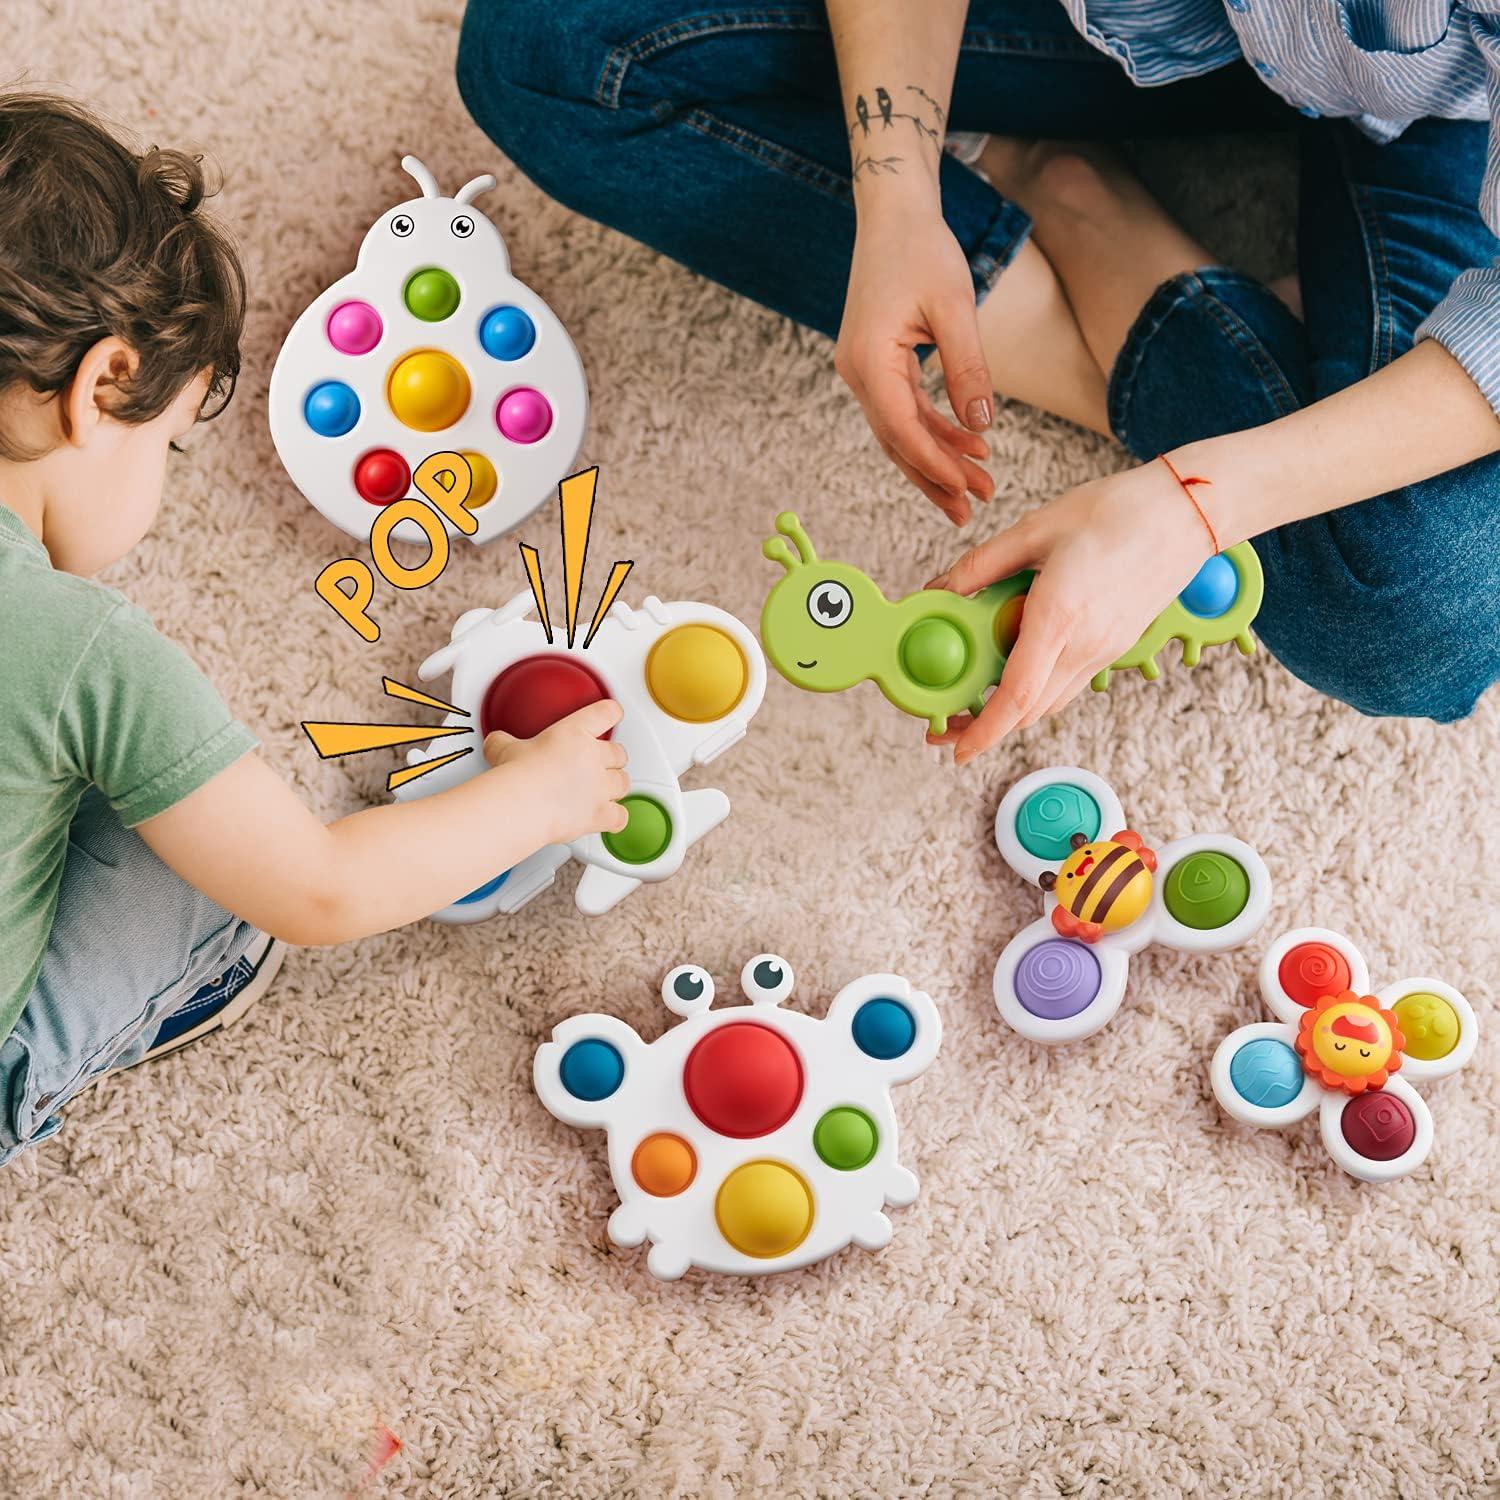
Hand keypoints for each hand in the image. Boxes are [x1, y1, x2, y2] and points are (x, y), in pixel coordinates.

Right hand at [484, 699, 629, 842]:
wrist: (522, 804)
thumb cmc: (516, 775)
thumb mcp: (504, 748)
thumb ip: (504, 742)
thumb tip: (495, 742)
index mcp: (574, 733)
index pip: (605, 713)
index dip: (611, 712)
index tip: (613, 713)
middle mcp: (593, 758)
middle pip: (619, 753)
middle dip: (612, 759)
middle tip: (598, 763)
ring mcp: (600, 787)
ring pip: (623, 783)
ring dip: (616, 786)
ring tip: (604, 790)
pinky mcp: (600, 814)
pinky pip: (620, 816)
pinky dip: (616, 817)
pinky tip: (610, 818)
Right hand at [836, 191, 995, 523]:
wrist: (892, 214)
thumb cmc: (922, 250)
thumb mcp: (955, 307)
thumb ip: (968, 368)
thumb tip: (983, 426)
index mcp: (868, 360)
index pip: (902, 429)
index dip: (936, 464)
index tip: (969, 489)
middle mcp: (857, 372)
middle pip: (897, 442)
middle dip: (936, 477)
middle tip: (973, 510)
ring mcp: (862, 371)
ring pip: (900, 432)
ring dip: (937, 461)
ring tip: (977, 487)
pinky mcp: (875, 366)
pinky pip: (903, 411)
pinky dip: (933, 431)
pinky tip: (967, 445)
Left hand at [927, 464, 1212, 761]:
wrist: (1188, 513)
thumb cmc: (1117, 511)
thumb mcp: (1035, 528)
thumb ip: (982, 565)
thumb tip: (939, 589)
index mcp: (1060, 616)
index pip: (1018, 695)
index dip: (984, 730)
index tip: (957, 751)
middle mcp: (1085, 645)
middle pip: (1029, 711)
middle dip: (984, 726)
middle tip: (946, 719)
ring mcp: (1105, 650)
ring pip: (1048, 701)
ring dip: (1011, 709)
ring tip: (974, 692)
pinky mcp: (1116, 646)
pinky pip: (1069, 682)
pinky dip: (1037, 687)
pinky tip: (1016, 662)